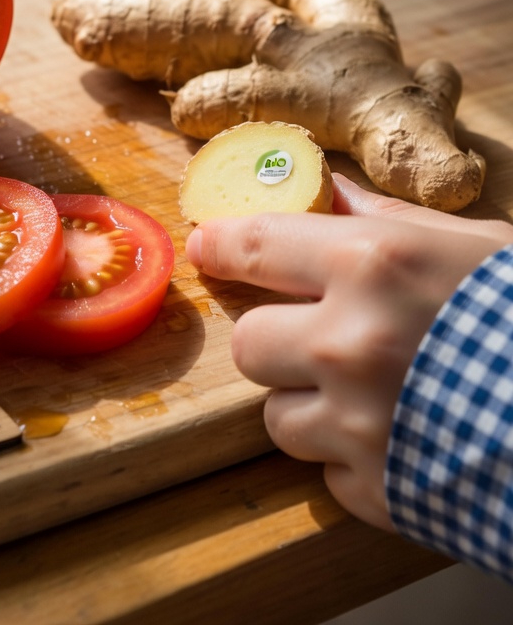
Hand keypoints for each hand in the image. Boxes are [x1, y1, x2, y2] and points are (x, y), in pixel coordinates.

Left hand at [185, 175, 512, 529]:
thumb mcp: (475, 247)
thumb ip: (388, 220)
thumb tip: (328, 190)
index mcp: (373, 266)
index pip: (253, 245)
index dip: (220, 244)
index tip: (207, 246)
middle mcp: (349, 342)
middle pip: (248, 342)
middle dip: (276, 339)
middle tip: (320, 339)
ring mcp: (356, 424)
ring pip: (276, 416)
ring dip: (311, 407)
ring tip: (375, 397)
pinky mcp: (375, 491)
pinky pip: (327, 473)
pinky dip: (353, 460)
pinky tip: (406, 440)